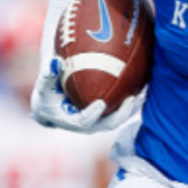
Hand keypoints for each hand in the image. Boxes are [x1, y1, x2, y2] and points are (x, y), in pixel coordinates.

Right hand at [30, 58, 145, 132]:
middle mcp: (89, 126)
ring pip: (119, 118)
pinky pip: (121, 109)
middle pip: (108, 123)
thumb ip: (48, 75)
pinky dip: (132, 100)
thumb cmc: (47, 96)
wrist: (51, 108)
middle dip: (122, 113)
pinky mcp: (106, 116)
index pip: (83, 122)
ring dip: (132, 107)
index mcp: (71, 121)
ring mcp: (99, 122)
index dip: (92, 114)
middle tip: (131, 99)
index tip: (99, 103)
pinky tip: (144, 85)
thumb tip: (55, 62)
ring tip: (144, 92)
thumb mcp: (43, 87)